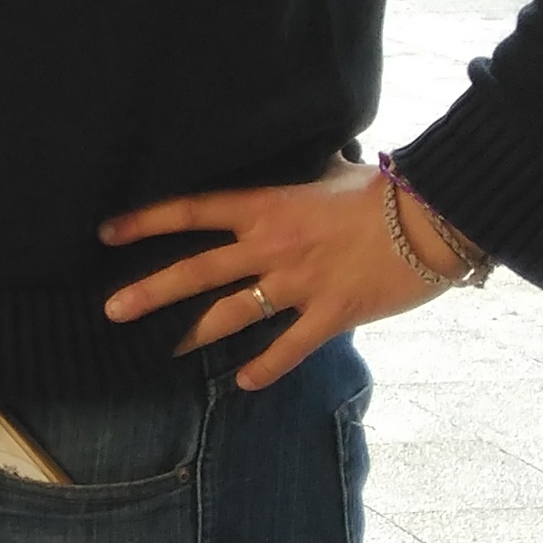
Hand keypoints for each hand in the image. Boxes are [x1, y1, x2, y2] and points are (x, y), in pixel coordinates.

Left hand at [98, 160, 456, 390]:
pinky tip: (243, 384)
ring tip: (163, 353)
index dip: (146, 221)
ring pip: (232, 314)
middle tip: (111, 310)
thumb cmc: (385, 190)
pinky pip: (289, 347)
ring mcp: (300, 283)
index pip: (193, 211)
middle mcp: (272, 247)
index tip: (107, 232)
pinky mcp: (332, 313)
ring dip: (193, 335)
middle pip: (197, 271)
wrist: (436, 216)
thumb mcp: (334, 172)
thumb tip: (308, 158)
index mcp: (267, 207)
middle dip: (150, 292)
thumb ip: (307, 173)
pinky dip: (266, 368)